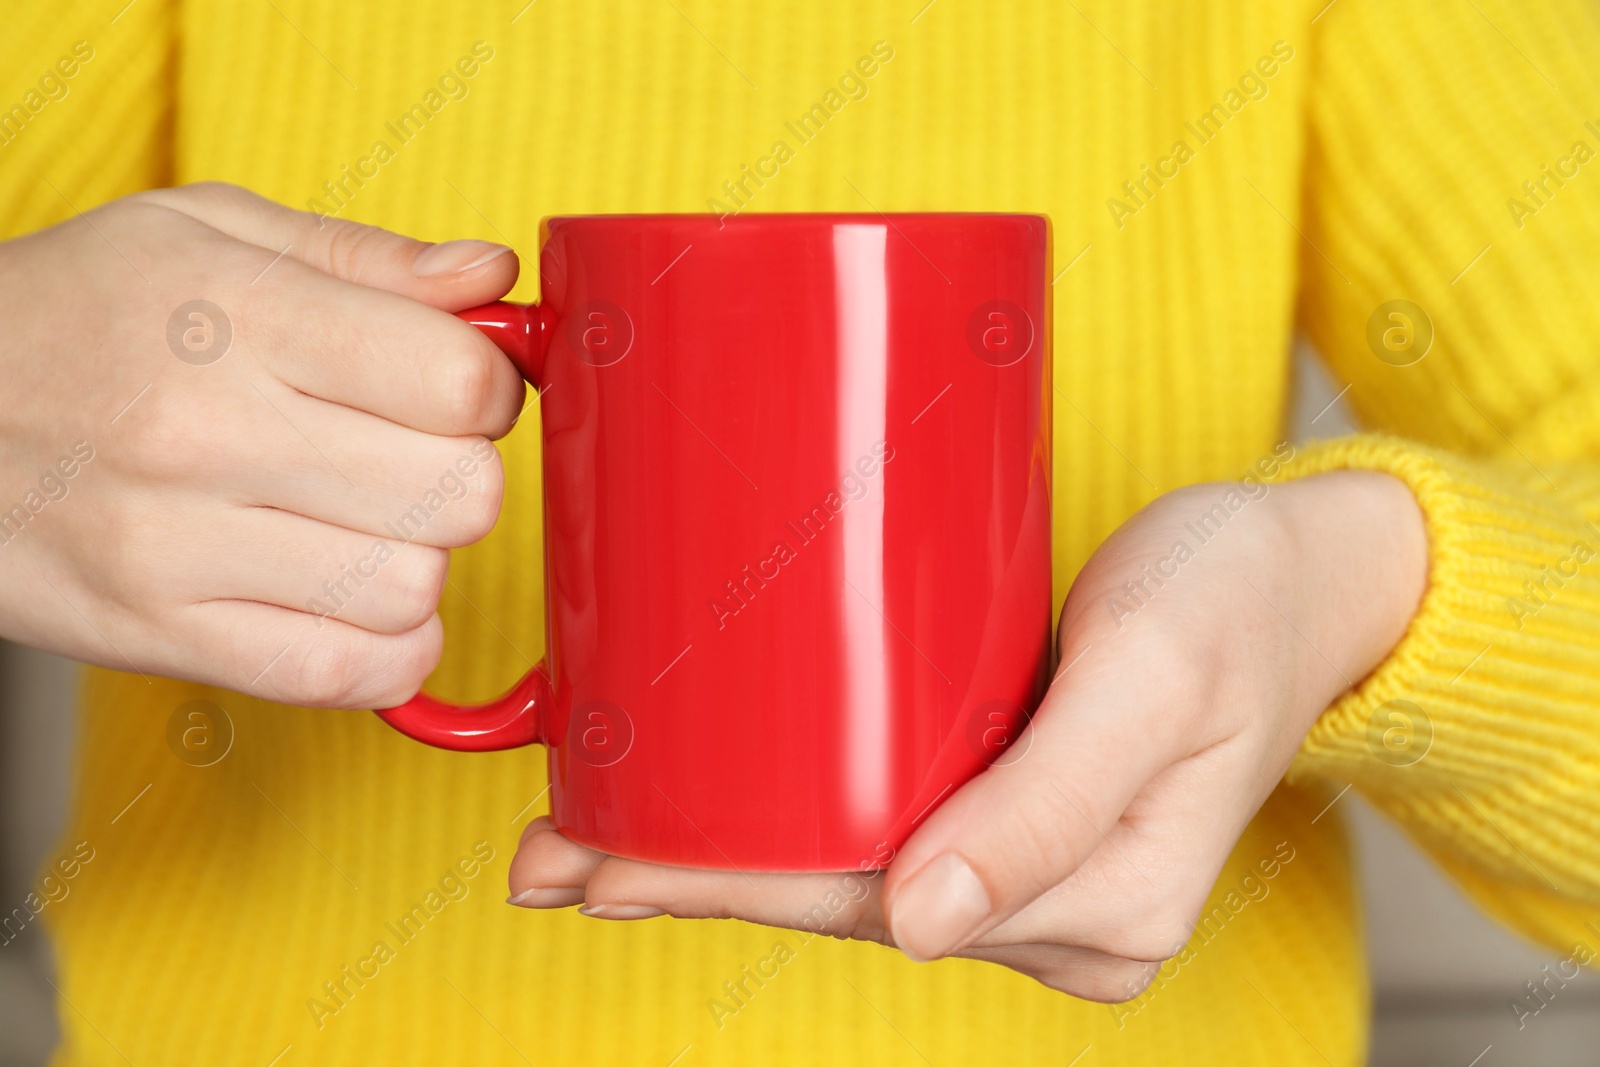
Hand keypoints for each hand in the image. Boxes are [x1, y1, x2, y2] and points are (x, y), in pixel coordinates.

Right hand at [0, 182, 524, 707]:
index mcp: (235, 314)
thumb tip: (494, 277)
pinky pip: (343, 676)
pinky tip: (350, 599)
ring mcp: (178, 546)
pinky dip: (382, 650)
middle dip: (460, 476)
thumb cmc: (72, 313)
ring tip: (358, 524)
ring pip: (414, 590)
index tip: (453, 389)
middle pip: (458, 495)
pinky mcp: (157, 634)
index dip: (487, 389)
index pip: (457, 382)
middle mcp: (208, 432)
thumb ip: (366, 258)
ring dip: (417, 562)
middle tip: (405, 456)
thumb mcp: (205, 232)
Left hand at [507, 469, 1427, 999]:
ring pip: (846, 872)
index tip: (606, 868)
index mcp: (1105, 906)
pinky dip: (782, 819)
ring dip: (719, 854)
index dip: (728, 888)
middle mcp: (1056, 909)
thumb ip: (1055, 798)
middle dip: (690, 878)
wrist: (1299, 574)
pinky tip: (702, 805)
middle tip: (550, 853)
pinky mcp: (1012, 811)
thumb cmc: (1239, 600)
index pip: (872, 905)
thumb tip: (921, 922)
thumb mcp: (1157, 673)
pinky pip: (879, 829)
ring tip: (588, 832)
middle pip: (837, 898)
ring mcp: (1031, 868)